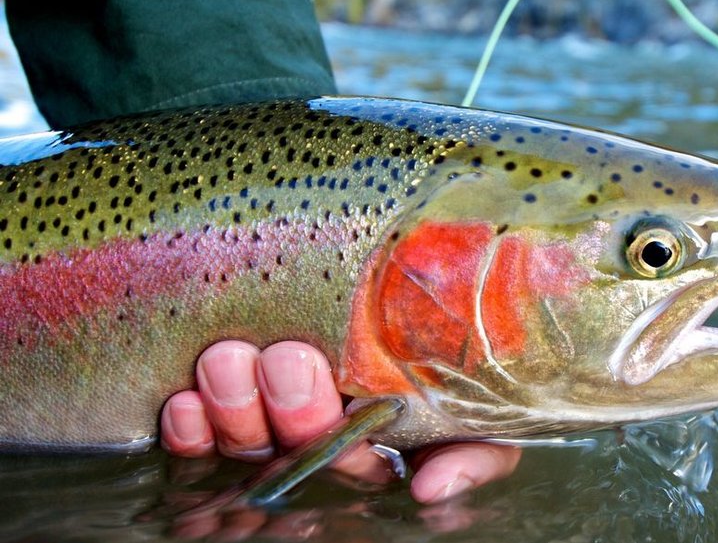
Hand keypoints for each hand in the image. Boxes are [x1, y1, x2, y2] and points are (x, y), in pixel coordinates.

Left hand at [160, 340, 520, 503]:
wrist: (402, 280)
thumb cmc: (442, 347)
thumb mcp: (481, 403)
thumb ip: (478, 454)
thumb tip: (431, 490)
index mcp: (375, 446)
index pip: (356, 465)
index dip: (346, 451)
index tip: (350, 417)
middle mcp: (317, 441)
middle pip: (295, 448)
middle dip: (290, 410)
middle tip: (290, 360)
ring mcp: (264, 429)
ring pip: (242, 440)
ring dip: (231, 404)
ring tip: (230, 359)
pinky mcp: (213, 414)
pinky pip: (191, 438)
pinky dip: (185, 424)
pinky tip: (184, 402)